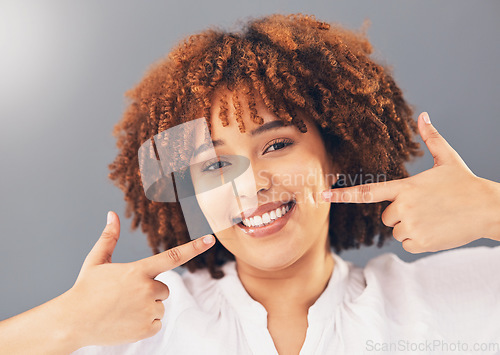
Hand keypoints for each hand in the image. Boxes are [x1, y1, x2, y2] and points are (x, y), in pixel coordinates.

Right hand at [62, 211, 214, 347]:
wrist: (72, 321)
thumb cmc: (85, 289)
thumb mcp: (97, 261)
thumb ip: (109, 237)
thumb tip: (111, 214)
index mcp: (139, 270)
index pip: (173, 256)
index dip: (194, 247)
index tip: (211, 239)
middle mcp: (146, 289)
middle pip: (165, 288)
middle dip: (150, 291)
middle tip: (126, 296)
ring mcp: (146, 310)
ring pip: (160, 306)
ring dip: (147, 307)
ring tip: (123, 309)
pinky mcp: (145, 328)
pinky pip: (156, 323)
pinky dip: (144, 323)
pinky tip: (125, 321)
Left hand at [321, 112, 499, 252]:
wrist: (488, 208)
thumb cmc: (465, 183)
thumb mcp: (448, 158)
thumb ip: (431, 138)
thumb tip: (424, 115)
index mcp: (405, 186)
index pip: (366, 191)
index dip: (343, 195)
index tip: (321, 197)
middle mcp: (404, 206)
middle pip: (385, 216)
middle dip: (400, 214)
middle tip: (424, 208)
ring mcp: (412, 225)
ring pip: (396, 231)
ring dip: (409, 227)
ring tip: (432, 218)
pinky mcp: (421, 242)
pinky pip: (406, 243)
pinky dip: (418, 240)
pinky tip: (435, 230)